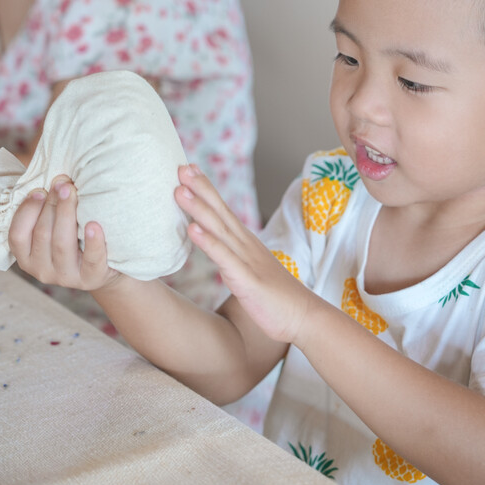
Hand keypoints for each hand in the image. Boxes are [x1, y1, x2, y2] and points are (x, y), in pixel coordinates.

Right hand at [9, 176, 120, 291]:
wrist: (106, 267)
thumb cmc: (76, 240)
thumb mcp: (55, 228)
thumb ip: (48, 209)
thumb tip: (58, 179)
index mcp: (28, 257)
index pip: (18, 235)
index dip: (27, 211)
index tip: (40, 190)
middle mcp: (42, 270)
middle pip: (42, 234)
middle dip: (52, 205)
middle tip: (63, 184)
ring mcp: (66, 276)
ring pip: (61, 244)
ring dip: (66, 214)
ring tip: (73, 192)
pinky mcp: (91, 278)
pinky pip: (91, 260)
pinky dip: (93, 242)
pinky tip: (94, 225)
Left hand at [175, 164, 313, 343]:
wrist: (304, 317)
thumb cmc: (276, 298)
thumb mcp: (250, 273)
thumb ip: (234, 259)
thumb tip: (218, 251)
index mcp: (246, 244)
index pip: (224, 211)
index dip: (206, 190)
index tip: (190, 169)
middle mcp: (246, 246)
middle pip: (220, 212)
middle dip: (200, 188)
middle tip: (180, 167)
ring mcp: (247, 261)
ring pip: (219, 229)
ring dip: (199, 208)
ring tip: (179, 190)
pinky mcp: (247, 280)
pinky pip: (225, 258)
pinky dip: (208, 242)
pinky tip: (192, 229)